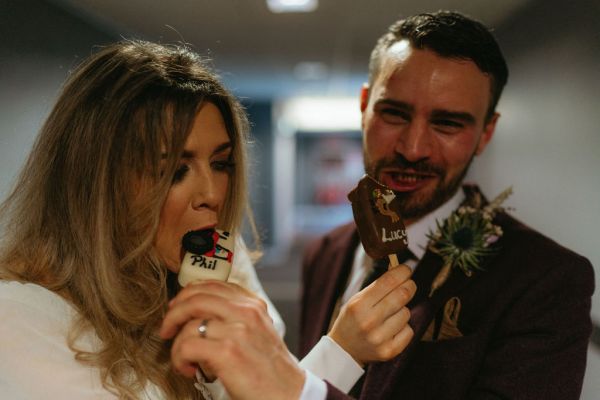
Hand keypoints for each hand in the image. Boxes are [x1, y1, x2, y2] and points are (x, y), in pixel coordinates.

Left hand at [159, 280, 304, 399]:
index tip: (178, 306)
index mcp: (253, 305)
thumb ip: (236, 317)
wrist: (288, 393)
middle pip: (196, 297)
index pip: (213, 285)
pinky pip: (187, 346)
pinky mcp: (227, 352)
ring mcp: (237, 330)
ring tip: (184, 360)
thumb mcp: (258, 331)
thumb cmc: (269, 369)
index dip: (189, 293)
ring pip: (188, 324)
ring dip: (176, 344)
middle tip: (166, 329)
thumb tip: (199, 315)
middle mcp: (246, 312)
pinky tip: (188, 369)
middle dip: (174, 313)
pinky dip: (180, 359)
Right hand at [328, 265, 415, 365]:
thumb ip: (377, 287)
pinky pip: (409, 330)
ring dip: (403, 309)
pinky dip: (404, 327)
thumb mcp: (356, 299)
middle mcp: (369, 321)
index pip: (388, 282)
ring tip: (391, 314)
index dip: (402, 272)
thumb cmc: (353, 319)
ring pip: (406, 313)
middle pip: (402, 295)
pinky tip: (392, 328)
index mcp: (359, 305)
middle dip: (409, 286)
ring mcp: (380, 338)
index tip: (406, 270)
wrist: (344, 349)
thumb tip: (400, 272)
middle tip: (409, 285)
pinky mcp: (390, 351)